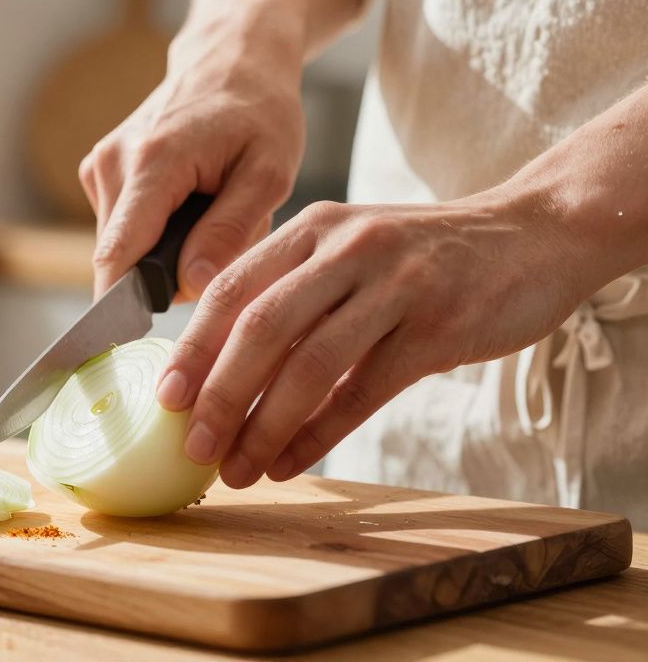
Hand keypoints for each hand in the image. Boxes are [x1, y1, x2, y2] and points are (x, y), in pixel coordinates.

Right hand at [80, 40, 304, 300]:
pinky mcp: (100, 171)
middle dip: (164, 276)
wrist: (231, 57)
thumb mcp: (270, 171)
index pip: (118, 255)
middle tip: (220, 252)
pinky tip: (188, 205)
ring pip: (121, 246)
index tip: (129, 347)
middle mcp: (113, 163)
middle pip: (120, 258)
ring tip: (210, 216)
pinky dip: (154, 232)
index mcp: (153, 163)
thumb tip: (190, 286)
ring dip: (162, 252)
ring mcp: (100, 165)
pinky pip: (122, 227)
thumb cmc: (259, 110)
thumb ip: (231, 230)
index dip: (120, 307)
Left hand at [159, 195, 588, 487]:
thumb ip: (292, 289)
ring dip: (264, 426)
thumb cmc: (424, 256)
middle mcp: (347, 248)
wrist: (533, 235)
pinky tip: (290, 464)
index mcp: (313, 227)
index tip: (164, 399)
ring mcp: (395, 285)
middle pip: (261, 328)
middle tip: (192, 445)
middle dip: (219, 394)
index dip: (192, 347)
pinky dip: (319, 434)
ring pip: (310, 365)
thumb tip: (220, 365)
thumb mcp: (350, 248)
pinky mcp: (438, 327)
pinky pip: (363, 391)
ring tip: (236, 469)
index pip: (232, 288)